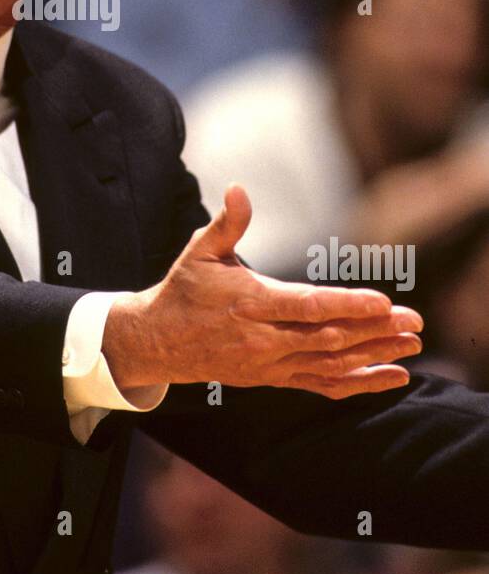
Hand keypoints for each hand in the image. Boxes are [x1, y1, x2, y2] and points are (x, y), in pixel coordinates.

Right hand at [103, 184, 422, 398]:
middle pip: (328, 338)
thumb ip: (226, 223)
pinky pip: (322, 384)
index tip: (383, 302)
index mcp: (250, 303)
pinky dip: (359, 383)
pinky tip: (392, 377)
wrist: (160, 342)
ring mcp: (270, 364)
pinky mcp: (274, 379)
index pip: (307, 306)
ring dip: (374, 356)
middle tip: (414, 322)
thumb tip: (237, 189)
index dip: (346, 305)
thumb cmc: (185, 290)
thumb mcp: (200, 251)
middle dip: (374, 331)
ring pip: (330, 364)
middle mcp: (263, 339)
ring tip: (412, 347)